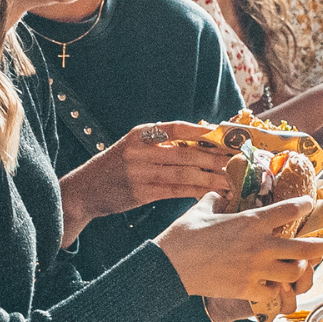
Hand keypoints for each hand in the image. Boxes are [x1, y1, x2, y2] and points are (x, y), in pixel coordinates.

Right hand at [58, 121, 234, 245]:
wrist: (85, 190)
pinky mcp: (141, 193)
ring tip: (230, 180)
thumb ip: (162, 143)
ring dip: (210, 178)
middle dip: (215, 158)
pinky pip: (175, 191)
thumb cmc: (117, 166)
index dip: (202, 131)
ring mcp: (140, 173)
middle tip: (237, 161)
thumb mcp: (134, 146)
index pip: (177, 128)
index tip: (223, 135)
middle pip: (186, 153)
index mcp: (140, 134)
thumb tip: (202, 139)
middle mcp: (140, 151)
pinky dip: (195, 191)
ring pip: (184, 174)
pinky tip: (211, 192)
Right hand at [156, 194, 322, 311]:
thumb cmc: (183, 236)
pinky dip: (278, 289)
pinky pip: (273, 291)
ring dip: (302, 269)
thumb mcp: (202, 211)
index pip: (290, 209)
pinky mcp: (247, 288)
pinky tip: (279, 286)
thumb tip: (221, 193)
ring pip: (295, 272)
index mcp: (251, 222)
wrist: (168, 267)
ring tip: (303, 265)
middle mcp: (260, 245)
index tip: (310, 203)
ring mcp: (256, 269)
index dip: (305, 205)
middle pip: (306, 248)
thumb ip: (217, 200)